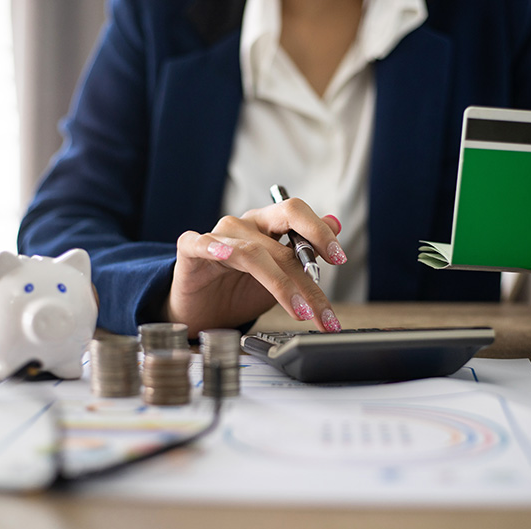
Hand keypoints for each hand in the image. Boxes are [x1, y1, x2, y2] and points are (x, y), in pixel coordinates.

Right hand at [163, 198, 346, 335]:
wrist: (201, 311)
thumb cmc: (238, 290)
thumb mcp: (280, 275)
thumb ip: (305, 252)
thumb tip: (336, 223)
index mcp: (267, 225)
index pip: (296, 214)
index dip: (319, 232)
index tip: (340, 259)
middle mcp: (244, 225)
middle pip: (281, 238)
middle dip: (308, 275)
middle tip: (322, 305)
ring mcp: (217, 236)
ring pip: (253, 251)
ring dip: (281, 284)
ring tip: (301, 312)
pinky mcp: (190, 250)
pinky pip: (201, 243)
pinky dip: (214, 248)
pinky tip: (225, 256)